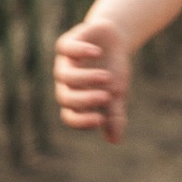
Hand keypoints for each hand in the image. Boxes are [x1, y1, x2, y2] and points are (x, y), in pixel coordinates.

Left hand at [53, 16, 132, 140]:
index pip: (70, 115)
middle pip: (64, 97)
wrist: (112, 40)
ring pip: (64, 75)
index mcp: (76, 98)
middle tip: (105, 97)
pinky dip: (81, 51)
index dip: (81, 121)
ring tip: (107, 77)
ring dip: (85, 78)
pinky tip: (97, 52)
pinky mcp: (67, 43)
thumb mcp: (117, 95)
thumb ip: (114, 115)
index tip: (101, 120)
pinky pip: (66, 48)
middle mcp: (66, 83)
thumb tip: (115, 141)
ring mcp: (65, 62)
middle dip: (84, 100)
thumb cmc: (112, 71)